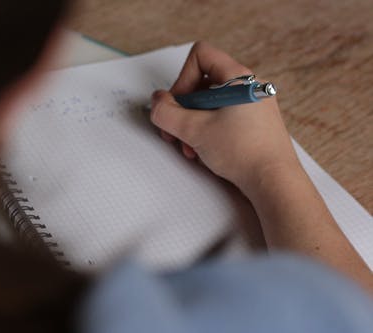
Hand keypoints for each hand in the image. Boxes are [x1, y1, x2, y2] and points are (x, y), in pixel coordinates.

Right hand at [150, 41, 300, 192]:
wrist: (274, 182)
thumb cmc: (246, 153)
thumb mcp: (195, 130)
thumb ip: (167, 113)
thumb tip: (157, 102)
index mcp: (239, 78)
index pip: (201, 56)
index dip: (182, 78)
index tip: (179, 104)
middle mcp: (248, 87)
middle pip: (202, 83)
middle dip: (183, 109)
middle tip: (176, 130)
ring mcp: (252, 105)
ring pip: (210, 104)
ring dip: (192, 124)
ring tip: (191, 147)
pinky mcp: (253, 123)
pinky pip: (222, 117)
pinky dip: (207, 131)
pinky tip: (204, 152)